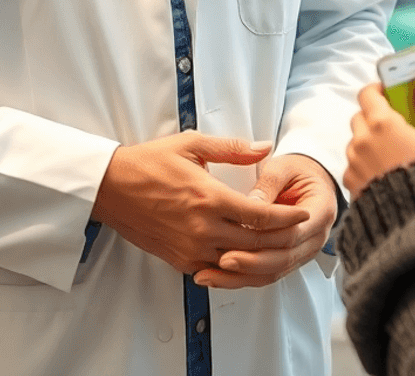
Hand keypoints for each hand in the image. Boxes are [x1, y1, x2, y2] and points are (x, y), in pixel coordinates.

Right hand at [92, 133, 309, 275]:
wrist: (111, 187)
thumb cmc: (150, 162)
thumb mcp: (192, 145)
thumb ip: (233, 149)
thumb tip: (265, 147)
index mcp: (209, 197)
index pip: (260, 215)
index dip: (287, 217)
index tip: (303, 213)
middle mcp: (202, 228)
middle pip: (255, 243)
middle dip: (282, 239)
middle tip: (301, 232)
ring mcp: (190, 248)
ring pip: (238, 262)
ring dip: (260, 256)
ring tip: (280, 246)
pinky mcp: (179, 260)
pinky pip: (216, 270)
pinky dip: (235, 265)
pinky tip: (247, 254)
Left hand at [194, 153, 338, 288]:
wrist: (311, 178)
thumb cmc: (298, 170)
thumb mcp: (283, 167)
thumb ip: (268, 184)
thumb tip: (250, 203)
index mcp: (320, 211)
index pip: (293, 233)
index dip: (265, 239)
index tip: (238, 237)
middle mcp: (315, 237)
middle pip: (283, 259)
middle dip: (251, 263)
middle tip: (222, 261)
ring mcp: (304, 251)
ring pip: (275, 272)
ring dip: (244, 277)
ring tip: (215, 275)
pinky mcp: (289, 258)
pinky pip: (268, 273)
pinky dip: (245, 276)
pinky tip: (222, 277)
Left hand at [344, 68, 414, 198]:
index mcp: (382, 124)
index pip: (367, 93)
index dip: (378, 90)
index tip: (392, 94)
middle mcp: (361, 141)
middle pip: (361, 117)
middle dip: (376, 117)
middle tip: (399, 127)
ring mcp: (354, 165)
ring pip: (357, 143)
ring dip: (371, 143)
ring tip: (395, 155)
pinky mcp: (353, 187)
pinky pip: (355, 167)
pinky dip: (367, 166)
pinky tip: (388, 175)